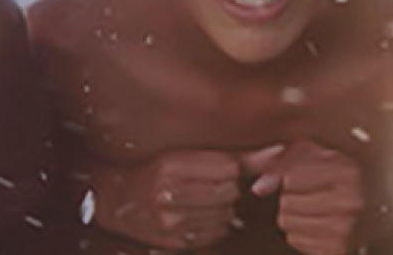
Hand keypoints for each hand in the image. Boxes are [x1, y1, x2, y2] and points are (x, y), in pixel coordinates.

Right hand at [90, 149, 245, 249]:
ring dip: (222, 208)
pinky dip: (214, 225)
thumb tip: (277, 151)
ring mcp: (171, 221)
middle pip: (230, 191)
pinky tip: (196, 215)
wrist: (114, 201)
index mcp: (170, 165)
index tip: (217, 167)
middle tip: (207, 184)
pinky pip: (216, 233)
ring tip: (200, 200)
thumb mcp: (183, 155)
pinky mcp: (175, 241)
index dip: (230, 168)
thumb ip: (233, 157)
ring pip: (227, 214)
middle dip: (227, 188)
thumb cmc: (152, 172)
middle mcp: (169, 193)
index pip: (230, 167)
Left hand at [247, 141, 363, 254]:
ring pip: (286, 222)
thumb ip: (284, 161)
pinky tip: (317, 223)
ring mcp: (345, 229)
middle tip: (311, 194)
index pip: (290, 177)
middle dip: (291, 197)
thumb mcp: (316, 153)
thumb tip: (258, 188)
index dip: (291, 175)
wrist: (374, 205)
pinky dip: (300, 232)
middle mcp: (350, 202)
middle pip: (286, 202)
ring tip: (312, 208)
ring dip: (293, 215)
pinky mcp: (336, 249)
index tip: (304, 175)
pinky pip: (294, 240)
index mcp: (348, 173)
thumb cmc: (339, 175)